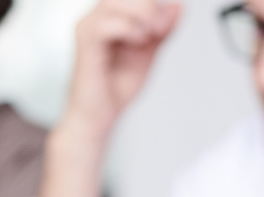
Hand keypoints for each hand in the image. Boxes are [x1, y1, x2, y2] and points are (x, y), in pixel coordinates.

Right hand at [30, 0, 180, 196]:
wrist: (98, 118)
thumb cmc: (115, 87)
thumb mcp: (149, 51)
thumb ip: (163, 28)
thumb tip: (178, 6)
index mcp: (111, 16)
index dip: (156, 3)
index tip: (167, 24)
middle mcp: (95, 17)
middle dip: (151, 5)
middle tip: (162, 28)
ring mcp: (87, 28)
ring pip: (116, 1)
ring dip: (142, 14)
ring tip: (151, 36)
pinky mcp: (84, 44)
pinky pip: (106, 23)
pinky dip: (129, 29)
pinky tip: (138, 42)